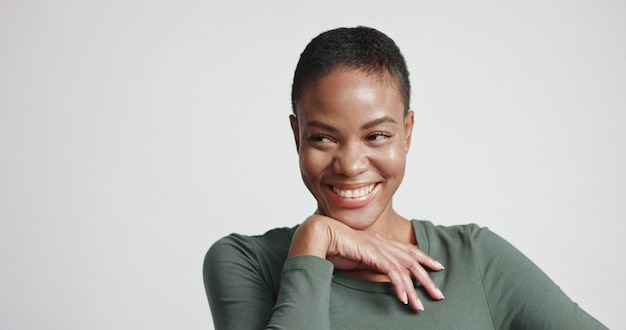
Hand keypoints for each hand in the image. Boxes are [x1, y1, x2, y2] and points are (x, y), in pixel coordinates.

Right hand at [288, 215, 444, 311]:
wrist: (322, 234)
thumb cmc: (334, 245)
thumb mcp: (357, 257)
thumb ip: (369, 263)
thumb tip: (378, 273)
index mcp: (380, 241)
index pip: (408, 249)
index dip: (424, 258)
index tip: (437, 267)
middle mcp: (383, 242)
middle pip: (413, 260)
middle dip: (427, 278)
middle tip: (439, 294)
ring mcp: (379, 247)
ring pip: (405, 269)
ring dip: (415, 289)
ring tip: (421, 306)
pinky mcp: (373, 254)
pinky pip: (392, 272)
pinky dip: (400, 286)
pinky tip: (404, 299)